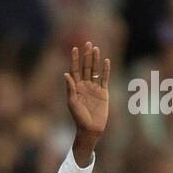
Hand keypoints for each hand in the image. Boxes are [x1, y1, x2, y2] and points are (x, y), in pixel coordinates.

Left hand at [65, 41, 109, 161]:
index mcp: (76, 88)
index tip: (74, 48)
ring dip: (95, 59)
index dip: (74, 59)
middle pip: (85, 67)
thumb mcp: (72, 103)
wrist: (90, 129)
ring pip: (95, 70)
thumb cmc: (79, 118)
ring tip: (95, 48)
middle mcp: (85, 86)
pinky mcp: (103, 93)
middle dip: (86, 55)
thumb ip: (70, 88)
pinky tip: (106, 61)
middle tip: (87, 43)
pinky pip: (105, 79)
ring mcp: (94, 88)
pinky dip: (106, 70)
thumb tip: (66, 74)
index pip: (74, 70)